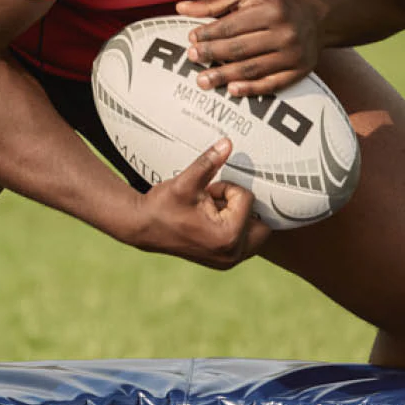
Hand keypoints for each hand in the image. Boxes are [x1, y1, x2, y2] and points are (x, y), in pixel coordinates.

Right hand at [129, 138, 271, 268]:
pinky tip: (215, 222)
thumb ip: (209, 162)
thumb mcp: (186, 182)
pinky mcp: (223, 262)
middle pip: (262, 223)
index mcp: (227, 236)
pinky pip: (246, 244)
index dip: (226, 189)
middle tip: (219, 203)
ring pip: (256, 234)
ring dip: (242, 219)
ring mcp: (228, 261)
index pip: (247, 199)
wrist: (142, 226)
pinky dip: (237, 230)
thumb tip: (228, 143)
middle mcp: (232, 254)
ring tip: (217, 213)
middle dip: (243, 208)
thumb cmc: (163, 205)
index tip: (206, 193)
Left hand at [176, 0, 325, 95]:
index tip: (191, 38)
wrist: (314, 15)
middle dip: (212, 54)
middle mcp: (285, 32)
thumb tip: (181, 8)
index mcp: (271, 9)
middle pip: (241, 48)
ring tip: (202, 81)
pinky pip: (272, 84)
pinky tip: (231, 90)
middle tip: (192, 59)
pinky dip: (251, 89)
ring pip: (253, 68)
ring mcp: (294, 54)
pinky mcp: (299, 71)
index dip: (210, 33)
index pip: (233, 25)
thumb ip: (214, 0)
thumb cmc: (272, 1)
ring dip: (225, 76)